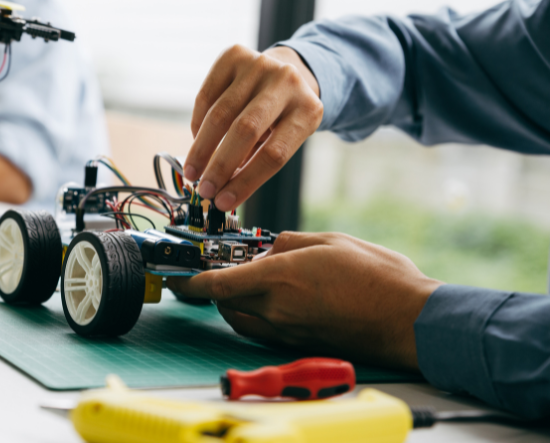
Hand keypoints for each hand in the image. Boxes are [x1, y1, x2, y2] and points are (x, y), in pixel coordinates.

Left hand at [168, 232, 442, 369]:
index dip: (190, 282)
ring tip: (253, 280)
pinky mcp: (298, 344)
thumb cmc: (376, 277)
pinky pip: (262, 330)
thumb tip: (266, 248)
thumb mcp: (328, 241)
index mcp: (278, 279)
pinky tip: (275, 298)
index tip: (176, 278)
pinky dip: (255, 314)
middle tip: (224, 267)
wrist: (408, 319)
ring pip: (241, 318)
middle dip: (215, 286)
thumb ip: (287, 243)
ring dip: (234, 301)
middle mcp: (275, 310)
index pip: (217, 283)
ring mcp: (286, 331)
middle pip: (223, 302)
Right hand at [184, 45, 322, 210]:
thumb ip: (259, 162)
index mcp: (308, 110)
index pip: (274, 155)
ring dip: (201, 148)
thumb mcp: (285, 138)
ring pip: (220, 113)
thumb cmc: (283, 117)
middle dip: (220, 165)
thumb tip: (222, 192)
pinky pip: (207, 96)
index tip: (223, 201)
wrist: (287, 72)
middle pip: (246, 131)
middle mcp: (286, 82)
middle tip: (203, 190)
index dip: (245, 182)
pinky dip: (197, 123)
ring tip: (192, 172)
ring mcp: (259, 64)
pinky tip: (196, 142)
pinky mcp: (234, 55)